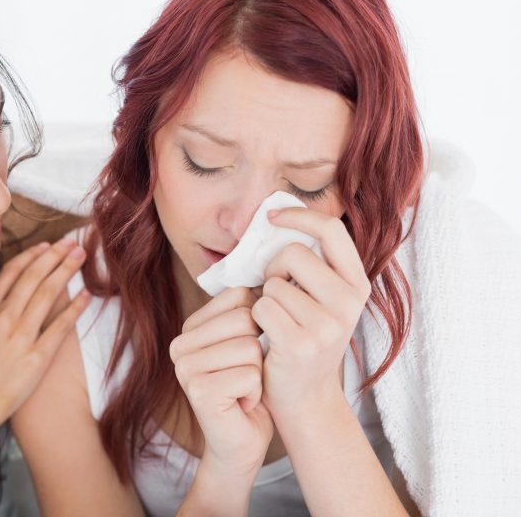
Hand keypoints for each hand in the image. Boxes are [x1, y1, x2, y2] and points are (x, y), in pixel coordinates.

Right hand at [0, 238, 90, 442]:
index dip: (32, 255)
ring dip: (67, 270)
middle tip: (72, 243)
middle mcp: (3, 318)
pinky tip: (87, 295)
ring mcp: (20, 337)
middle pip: (34, 277)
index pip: (12, 272)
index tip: (46, 245)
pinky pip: (61, 326)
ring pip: (48, 294)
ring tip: (81, 257)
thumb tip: (0, 294)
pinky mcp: (36, 358)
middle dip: (55, 255)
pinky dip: (75, 307)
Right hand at [169, 286, 273, 480]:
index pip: (240, 296)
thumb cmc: (248, 390)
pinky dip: (256, 392)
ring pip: (250, 348)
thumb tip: (268, 278)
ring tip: (243, 390)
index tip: (245, 353)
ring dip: (258, 374)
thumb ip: (247, 312)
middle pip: (246, 320)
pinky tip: (242, 404)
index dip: (257, 325)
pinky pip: (249, 375)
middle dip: (259, 350)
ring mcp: (185, 367)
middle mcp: (180, 344)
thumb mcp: (247, 343)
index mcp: (191, 327)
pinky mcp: (198, 390)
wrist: (241, 443)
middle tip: (245, 375)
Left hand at [252, 208, 371, 416]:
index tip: (271, 217)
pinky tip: (268, 335)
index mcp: (357, 284)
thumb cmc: (304, 338)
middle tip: (275, 290)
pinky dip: (256, 318)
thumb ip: (312, 266)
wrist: (305, 397)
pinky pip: (262, 308)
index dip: (298, 215)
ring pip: (274, 283)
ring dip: (265, 298)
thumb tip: (275, 217)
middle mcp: (349, 302)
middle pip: (294, 252)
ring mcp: (327, 325)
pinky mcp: (301, 343)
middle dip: (273, 267)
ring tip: (276, 319)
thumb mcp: (321, 299)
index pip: (331, 229)